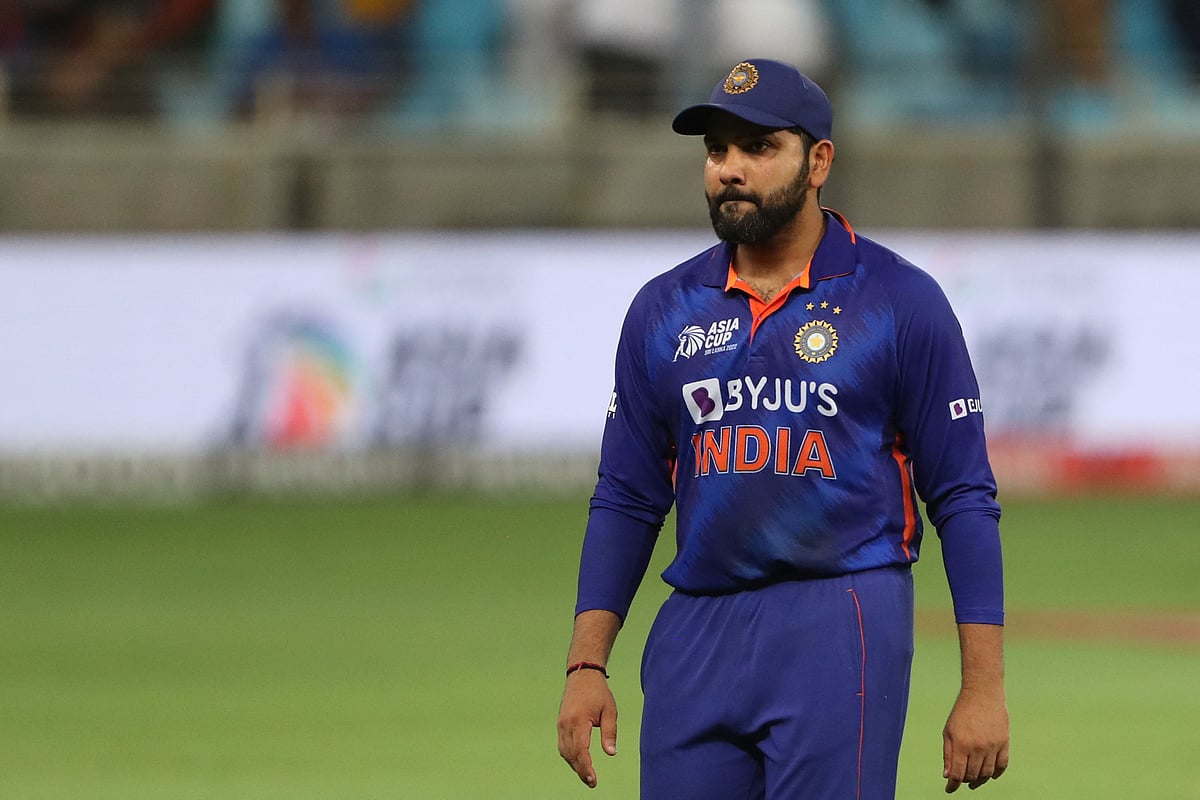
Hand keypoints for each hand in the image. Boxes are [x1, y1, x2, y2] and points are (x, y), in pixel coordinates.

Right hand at [557, 671, 617, 787]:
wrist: (582, 675)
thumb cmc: (599, 692)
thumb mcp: (610, 711)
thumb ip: (610, 733)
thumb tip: (611, 753)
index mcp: (579, 720)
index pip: (581, 750)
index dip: (586, 767)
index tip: (593, 780)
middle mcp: (566, 724)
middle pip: (571, 754)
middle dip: (581, 770)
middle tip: (592, 782)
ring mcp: (561, 724)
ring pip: (565, 752)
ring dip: (574, 764)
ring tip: (587, 774)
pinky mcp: (560, 723)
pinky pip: (562, 745)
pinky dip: (570, 756)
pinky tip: (579, 761)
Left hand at [942, 687, 1008, 791]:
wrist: (983, 693)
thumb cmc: (962, 711)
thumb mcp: (949, 731)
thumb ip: (948, 754)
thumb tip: (948, 776)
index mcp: (961, 744)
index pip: (957, 774)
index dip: (952, 785)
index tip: (949, 790)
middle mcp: (978, 747)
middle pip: (972, 775)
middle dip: (965, 780)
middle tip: (960, 780)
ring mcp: (993, 746)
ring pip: (987, 773)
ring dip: (979, 780)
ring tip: (973, 780)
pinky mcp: (1004, 743)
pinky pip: (1002, 765)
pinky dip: (996, 774)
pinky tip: (989, 776)